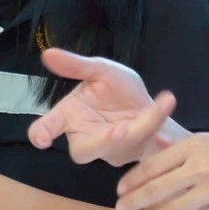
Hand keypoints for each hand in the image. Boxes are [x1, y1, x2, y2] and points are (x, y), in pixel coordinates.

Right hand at [26, 48, 178, 165]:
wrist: (152, 105)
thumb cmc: (119, 90)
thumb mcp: (101, 70)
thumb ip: (77, 66)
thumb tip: (47, 53)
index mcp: (71, 116)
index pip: (47, 127)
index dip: (41, 134)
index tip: (42, 140)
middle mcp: (87, 137)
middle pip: (82, 152)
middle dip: (101, 143)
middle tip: (120, 131)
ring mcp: (110, 150)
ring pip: (118, 148)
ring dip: (140, 130)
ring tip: (159, 105)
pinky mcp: (132, 157)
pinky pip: (142, 149)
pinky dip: (157, 134)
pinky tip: (167, 132)